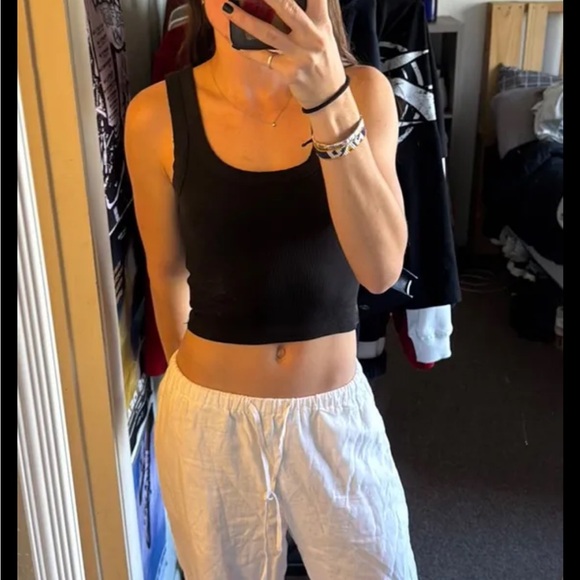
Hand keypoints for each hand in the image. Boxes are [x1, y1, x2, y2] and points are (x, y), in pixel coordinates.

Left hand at [222, 0, 346, 109]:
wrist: (330, 96)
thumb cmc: (324, 60)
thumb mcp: (324, 34)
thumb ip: (311, 14)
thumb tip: (283, 2)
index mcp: (322, 23)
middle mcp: (312, 37)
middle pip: (287, 8)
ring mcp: (299, 55)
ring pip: (268, 34)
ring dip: (244, 19)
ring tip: (227, 7)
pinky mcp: (289, 72)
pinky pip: (263, 58)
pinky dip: (247, 50)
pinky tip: (234, 42)